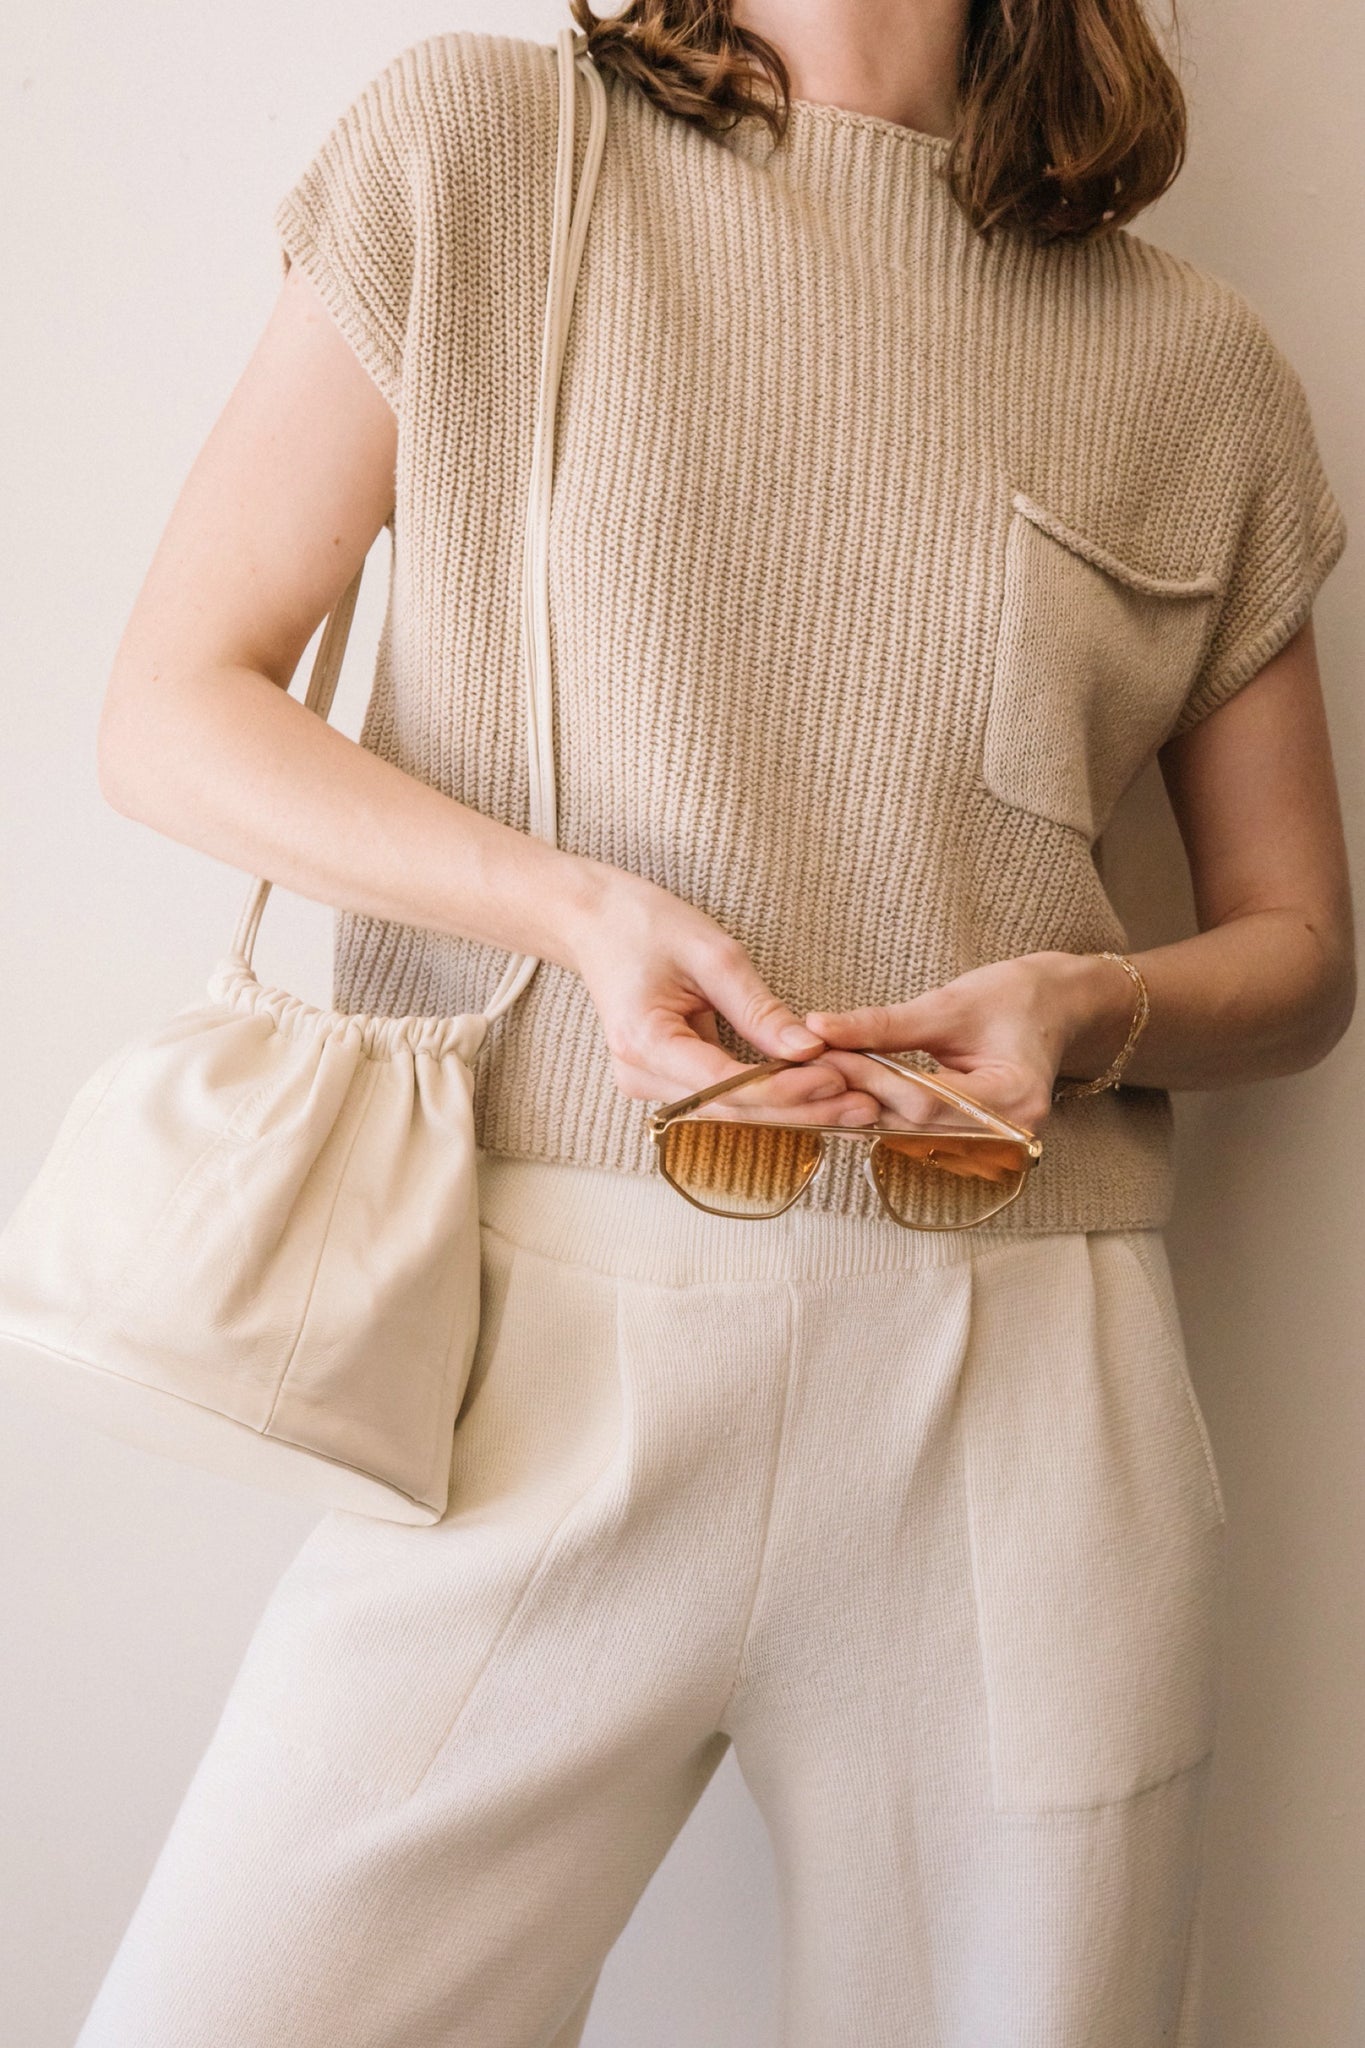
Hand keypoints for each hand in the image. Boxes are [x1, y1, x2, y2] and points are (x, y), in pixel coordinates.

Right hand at [565, 869, 883, 1122]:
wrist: (596, 923)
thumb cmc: (645, 926)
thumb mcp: (712, 955)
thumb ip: (759, 1008)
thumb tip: (810, 1049)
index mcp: (644, 1042)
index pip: (724, 1083)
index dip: (784, 1088)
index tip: (837, 1078)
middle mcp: (640, 1076)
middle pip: (732, 1109)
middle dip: (800, 1109)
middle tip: (864, 1106)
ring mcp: (649, 1084)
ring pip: (731, 1111)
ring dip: (792, 1109)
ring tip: (855, 1106)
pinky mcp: (665, 1082)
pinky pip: (723, 1098)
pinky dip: (771, 1097)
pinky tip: (818, 1098)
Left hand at [803, 952, 1137, 1134]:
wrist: (1057, 1009)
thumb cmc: (1013, 999)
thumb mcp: (948, 1004)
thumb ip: (884, 1025)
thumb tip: (819, 1028)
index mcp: (1014, 1097)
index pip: (926, 1099)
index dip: (870, 1079)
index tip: (825, 1054)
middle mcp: (1009, 1135)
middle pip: (915, 1126)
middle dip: (860, 1096)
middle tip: (810, 1072)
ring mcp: (996, 1147)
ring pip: (911, 1136)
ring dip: (865, 1109)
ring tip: (823, 1081)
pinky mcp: (978, 1144)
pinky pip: (921, 1135)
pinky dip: (885, 1114)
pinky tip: (851, 1095)